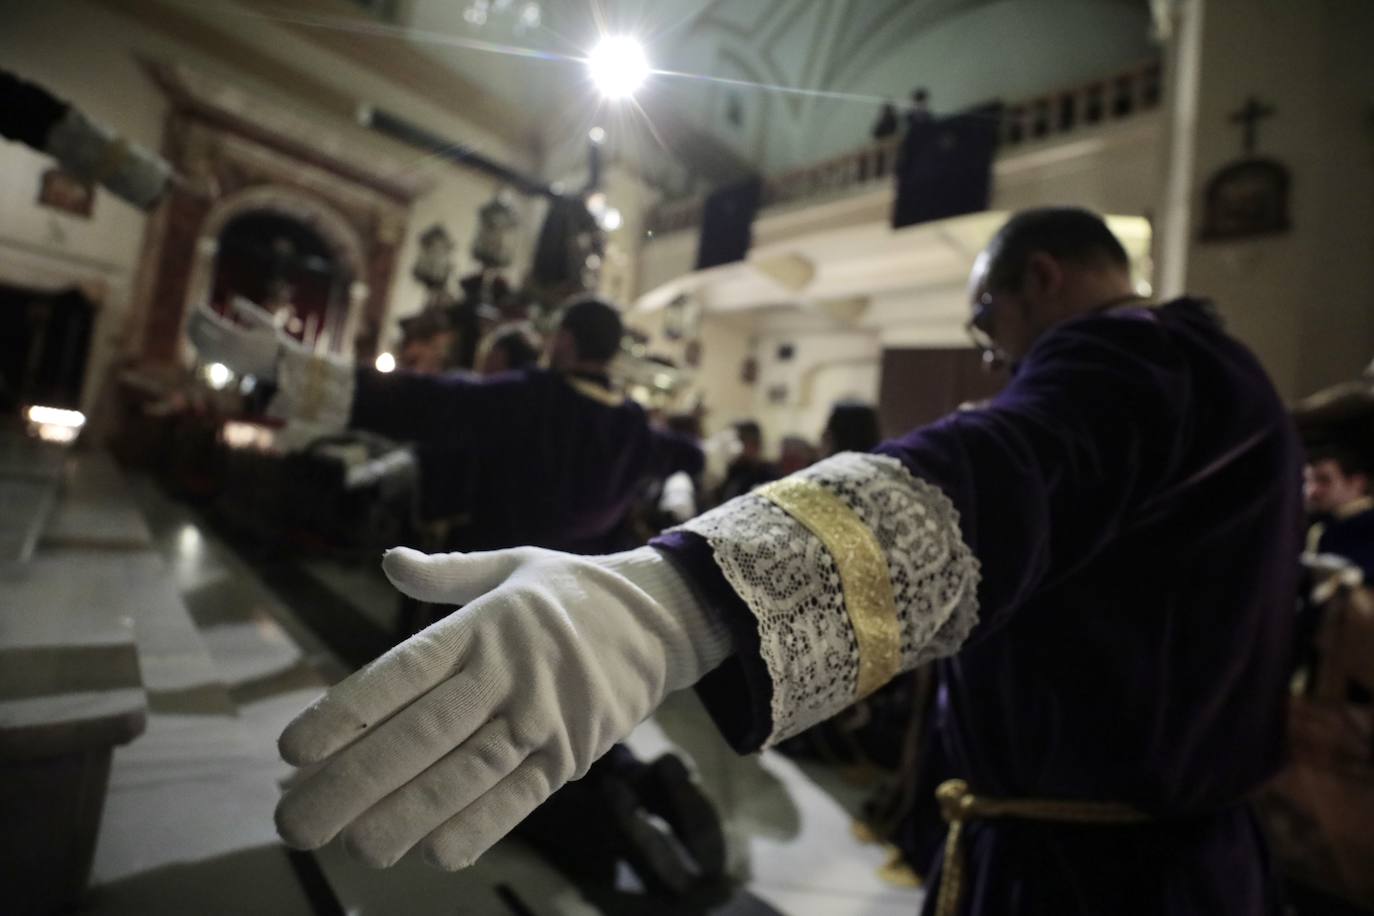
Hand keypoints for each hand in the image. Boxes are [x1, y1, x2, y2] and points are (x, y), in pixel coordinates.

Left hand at [185, 297, 286, 380]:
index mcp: (237, 338)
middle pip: (202, 335)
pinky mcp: (226, 365)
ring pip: (201, 347)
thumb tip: (233, 300)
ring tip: (190, 322)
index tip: (198, 306)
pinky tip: (197, 335)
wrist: (280, 368)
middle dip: (194, 323)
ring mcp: (226, 359)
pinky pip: (207, 354)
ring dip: (193, 333)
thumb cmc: (275, 343)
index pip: (211, 324)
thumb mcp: (266, 324)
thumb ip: (249, 311)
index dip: (202, 314)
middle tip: (192, 312)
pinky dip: (199, 344)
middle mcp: (228, 350)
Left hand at [274, 546, 730, 869]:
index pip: (401, 672)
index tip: (291, 752)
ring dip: (402, 818)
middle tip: (294, 823)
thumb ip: (447, 573)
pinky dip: (475, 829)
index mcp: (483, 626)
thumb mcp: (512, 565)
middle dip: (352, 784)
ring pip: (463, 776)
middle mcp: (507, 673)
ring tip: (349, 849)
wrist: (661, 617)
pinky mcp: (571, 755)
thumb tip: (391, 559)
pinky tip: (429, 853)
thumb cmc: (571, 593)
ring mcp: (541, 719)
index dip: (344, 713)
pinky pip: (517, 800)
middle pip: (419, 735)